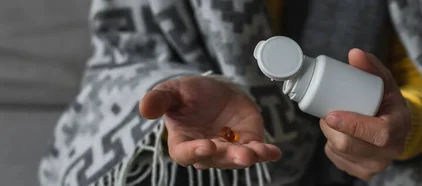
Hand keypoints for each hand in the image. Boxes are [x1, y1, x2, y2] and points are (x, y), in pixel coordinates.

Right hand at [139, 76, 280, 169]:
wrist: (215, 89)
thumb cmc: (189, 94)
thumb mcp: (173, 90)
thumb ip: (160, 100)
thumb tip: (144, 110)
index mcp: (183, 142)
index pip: (186, 154)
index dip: (195, 152)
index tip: (206, 146)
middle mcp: (206, 151)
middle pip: (216, 159)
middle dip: (229, 157)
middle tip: (241, 154)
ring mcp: (228, 149)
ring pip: (237, 158)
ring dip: (248, 157)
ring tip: (258, 152)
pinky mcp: (247, 142)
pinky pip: (257, 151)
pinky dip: (266, 153)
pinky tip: (275, 152)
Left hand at [320, 49, 410, 179]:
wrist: (394, 127)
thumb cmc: (387, 102)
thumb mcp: (384, 82)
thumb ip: (371, 67)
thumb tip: (354, 54)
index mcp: (400, 127)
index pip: (379, 133)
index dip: (353, 125)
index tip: (332, 114)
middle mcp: (390, 151)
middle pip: (351, 145)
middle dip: (331, 128)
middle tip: (327, 112)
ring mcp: (376, 166)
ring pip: (339, 152)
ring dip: (329, 135)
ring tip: (334, 121)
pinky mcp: (362, 172)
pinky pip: (336, 159)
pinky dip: (331, 145)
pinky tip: (339, 134)